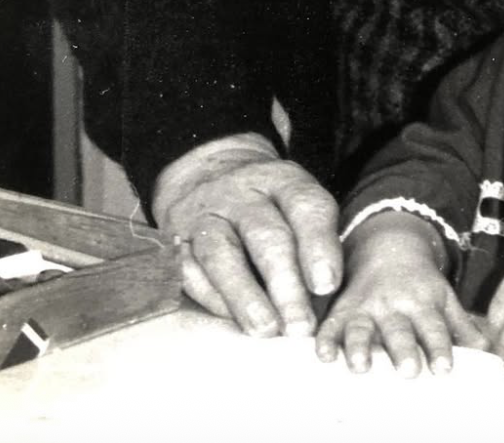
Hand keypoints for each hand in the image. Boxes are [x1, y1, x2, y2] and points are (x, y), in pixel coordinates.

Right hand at [152, 133, 340, 338]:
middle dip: (286, 284)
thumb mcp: (296, 204)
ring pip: (222, 254)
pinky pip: (189, 270)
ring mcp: (206, 213)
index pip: (305, 206)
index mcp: (283, 179)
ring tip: (266, 330)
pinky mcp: (176, 238)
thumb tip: (326, 301)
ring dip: (245, 296)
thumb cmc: (268, 204)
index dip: (318, 245)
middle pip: (266, 235)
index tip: (326, 286)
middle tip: (301, 326)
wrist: (207, 173)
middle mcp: (243, 191)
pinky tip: (232, 321)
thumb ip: (314, 243)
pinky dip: (212, 298)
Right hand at [315, 213, 486, 376]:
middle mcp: (393, 305)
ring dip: (359, 347)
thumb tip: (490, 353)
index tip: (444, 368)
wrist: (388, 246)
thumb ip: (462, 326)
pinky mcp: (342, 310)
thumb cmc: (420, 283)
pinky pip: (331, 326)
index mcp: (422, 302)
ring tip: (360, 366)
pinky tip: (323, 356)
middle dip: (402, 349)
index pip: (433, 327)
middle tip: (407, 370)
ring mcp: (365, 307)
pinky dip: (325, 341)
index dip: (439, 347)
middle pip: (398, 330)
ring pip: (361, 328)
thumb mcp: (445, 297)